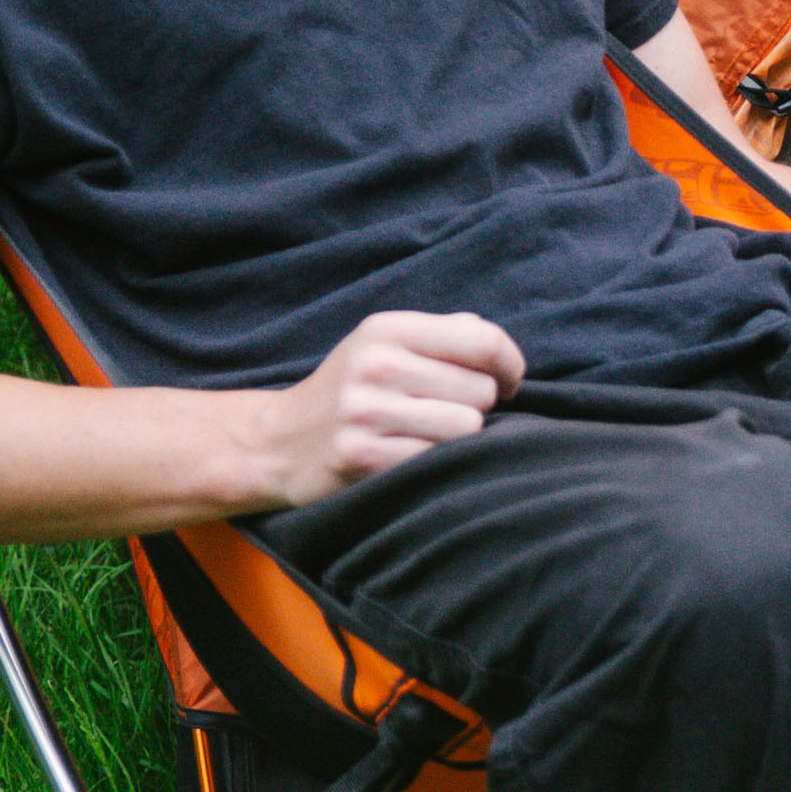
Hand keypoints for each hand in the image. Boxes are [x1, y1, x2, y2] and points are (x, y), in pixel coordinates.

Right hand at [242, 309, 524, 508]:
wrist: (280, 442)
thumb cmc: (351, 390)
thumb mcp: (385, 346)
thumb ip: (445, 335)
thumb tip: (498, 350)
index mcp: (387, 329)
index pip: (483, 341)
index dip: (510, 365)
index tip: (509, 382)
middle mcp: (375, 364)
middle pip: (481, 390)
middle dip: (479, 405)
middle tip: (449, 411)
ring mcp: (365, 411)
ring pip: (466, 427)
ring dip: (460, 438)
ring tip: (430, 434)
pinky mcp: (360, 455)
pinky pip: (436, 460)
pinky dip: (434, 462)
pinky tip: (409, 455)